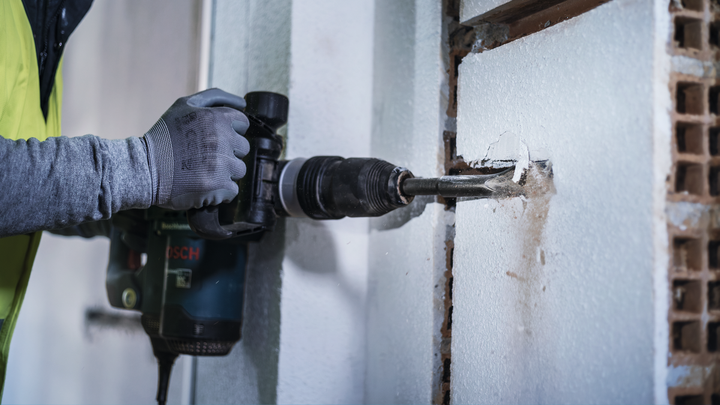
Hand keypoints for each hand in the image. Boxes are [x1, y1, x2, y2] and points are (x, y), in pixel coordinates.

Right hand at [142, 88, 249, 209]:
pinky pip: (233, 189)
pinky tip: (203, 184)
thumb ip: (215, 98)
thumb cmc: (164, 137)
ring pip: (239, 169)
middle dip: (227, 151)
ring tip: (202, 170)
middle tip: (204, 156)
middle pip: (242, 147)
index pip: (242, 123)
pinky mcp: (220, 186)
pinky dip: (220, 190)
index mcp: (216, 118)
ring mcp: (222, 164)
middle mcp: (222, 139)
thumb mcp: (183, 105)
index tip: (213, 138)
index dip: (229, 131)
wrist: (144, 169)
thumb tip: (243, 103)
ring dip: (225, 172)